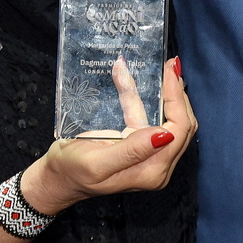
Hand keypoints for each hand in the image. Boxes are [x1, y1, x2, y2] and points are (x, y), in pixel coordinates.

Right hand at [20, 58, 195, 214]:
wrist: (59, 178)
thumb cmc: (73, 171)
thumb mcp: (98, 163)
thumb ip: (131, 150)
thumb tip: (164, 134)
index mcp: (152, 171)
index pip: (179, 130)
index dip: (177, 100)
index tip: (169, 73)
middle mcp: (158, 165)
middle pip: (182, 124)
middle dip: (178, 93)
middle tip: (170, 65)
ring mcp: (152, 156)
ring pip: (172, 119)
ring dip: (168, 93)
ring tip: (165, 69)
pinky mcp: (142, 146)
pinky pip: (152, 118)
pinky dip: (149, 98)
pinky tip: (142, 78)